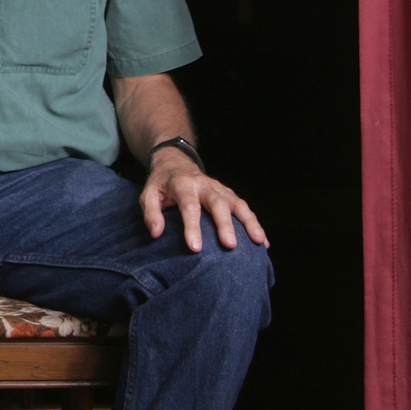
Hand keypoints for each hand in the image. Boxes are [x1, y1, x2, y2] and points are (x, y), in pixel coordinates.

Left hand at [138, 152, 268, 252]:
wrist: (175, 161)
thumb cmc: (161, 183)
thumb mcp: (148, 194)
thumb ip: (151, 213)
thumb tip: (156, 233)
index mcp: (182, 184)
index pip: (189, 206)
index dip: (192, 227)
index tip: (195, 248)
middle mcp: (204, 185)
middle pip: (218, 203)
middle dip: (225, 224)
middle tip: (230, 245)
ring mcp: (219, 188)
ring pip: (237, 203)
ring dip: (249, 222)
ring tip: (258, 241)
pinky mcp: (228, 193)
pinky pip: (243, 207)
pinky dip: (254, 223)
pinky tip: (262, 241)